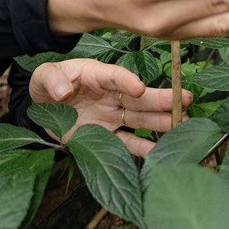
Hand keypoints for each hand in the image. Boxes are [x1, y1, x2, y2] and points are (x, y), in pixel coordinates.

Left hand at [29, 57, 191, 156]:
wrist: (44, 106)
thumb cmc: (48, 84)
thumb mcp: (44, 77)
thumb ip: (52, 80)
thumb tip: (63, 92)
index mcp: (97, 76)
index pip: (114, 77)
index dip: (126, 81)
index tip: (139, 88)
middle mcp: (110, 95)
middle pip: (138, 98)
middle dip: (161, 99)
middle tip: (185, 100)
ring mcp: (111, 116)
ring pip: (140, 119)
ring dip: (160, 122)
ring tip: (183, 124)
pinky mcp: (107, 135)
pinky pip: (127, 143)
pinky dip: (142, 149)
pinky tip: (159, 153)